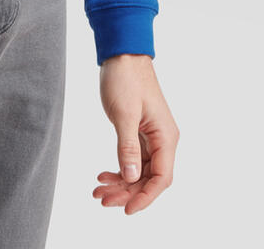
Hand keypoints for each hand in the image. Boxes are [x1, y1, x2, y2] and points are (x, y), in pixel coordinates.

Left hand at [92, 54, 178, 215]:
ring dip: (120, 183)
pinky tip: (103, 175)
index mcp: (165, 136)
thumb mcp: (124, 114)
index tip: (126, 210)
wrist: (122, 53)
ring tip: (98, 191)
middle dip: (126, 192)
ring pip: (139, 170)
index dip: (145, 197)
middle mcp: (162, 139)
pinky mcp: (140, 131)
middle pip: (148, 178)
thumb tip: (130, 177)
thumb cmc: (125, 78)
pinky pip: (133, 158)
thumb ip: (127, 147)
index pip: (161, 178)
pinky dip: (119, 169)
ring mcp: (151, 136)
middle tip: (101, 200)